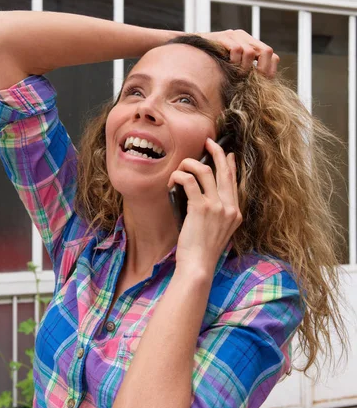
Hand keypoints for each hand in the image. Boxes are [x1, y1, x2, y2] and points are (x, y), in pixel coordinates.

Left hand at [167, 138, 241, 278]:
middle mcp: (230, 207)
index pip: (233, 182)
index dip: (229, 165)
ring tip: (181, 167)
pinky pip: (189, 181)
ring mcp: (217, 207)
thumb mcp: (216, 231)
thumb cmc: (201, 251)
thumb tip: (201, 193)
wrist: (198, 266)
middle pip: (225, 171)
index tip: (226, 154)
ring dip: (190, 164)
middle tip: (208, 142)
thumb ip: (216, 213)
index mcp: (235, 213)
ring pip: (205, 171)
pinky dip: (179, 176)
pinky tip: (172, 180)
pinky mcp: (201, 208)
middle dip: (216, 152)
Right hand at [198, 29, 279, 77]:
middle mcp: (246, 37)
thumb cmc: (212, 65)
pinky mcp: (224, 36)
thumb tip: (259, 88)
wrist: (190, 53)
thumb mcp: (232, 69)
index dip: (270, 70)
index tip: (263, 83)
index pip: (271, 55)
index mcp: (250, 45)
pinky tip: (227, 65)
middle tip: (250, 80)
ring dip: (244, 68)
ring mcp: (235, 35)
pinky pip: (236, 49)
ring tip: (235, 74)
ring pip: (251, 52)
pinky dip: (234, 61)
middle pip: (267, 51)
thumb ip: (245, 73)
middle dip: (261, 69)